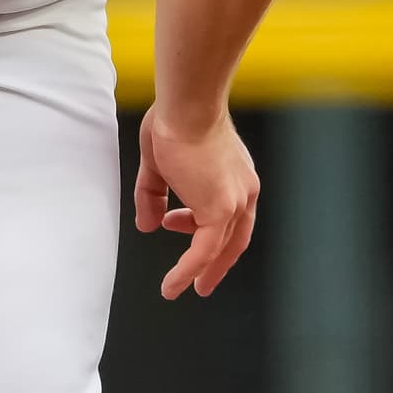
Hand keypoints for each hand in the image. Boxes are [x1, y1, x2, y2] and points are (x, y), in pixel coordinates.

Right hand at [134, 105, 261, 299]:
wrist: (187, 106)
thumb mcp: (159, 164)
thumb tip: (148, 225)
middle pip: (234, 239)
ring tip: (178, 284)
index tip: (185, 236)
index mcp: (237, 176)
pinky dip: (187, 272)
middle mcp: (244, 191)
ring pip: (218, 249)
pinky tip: (172, 285)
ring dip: (197, 270)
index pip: (231, 214)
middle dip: (216, 262)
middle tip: (201, 280)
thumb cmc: (175, 119)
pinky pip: (202, 253)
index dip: (211, 230)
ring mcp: (235, 202)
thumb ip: (153, 196)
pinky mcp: (221, 211)